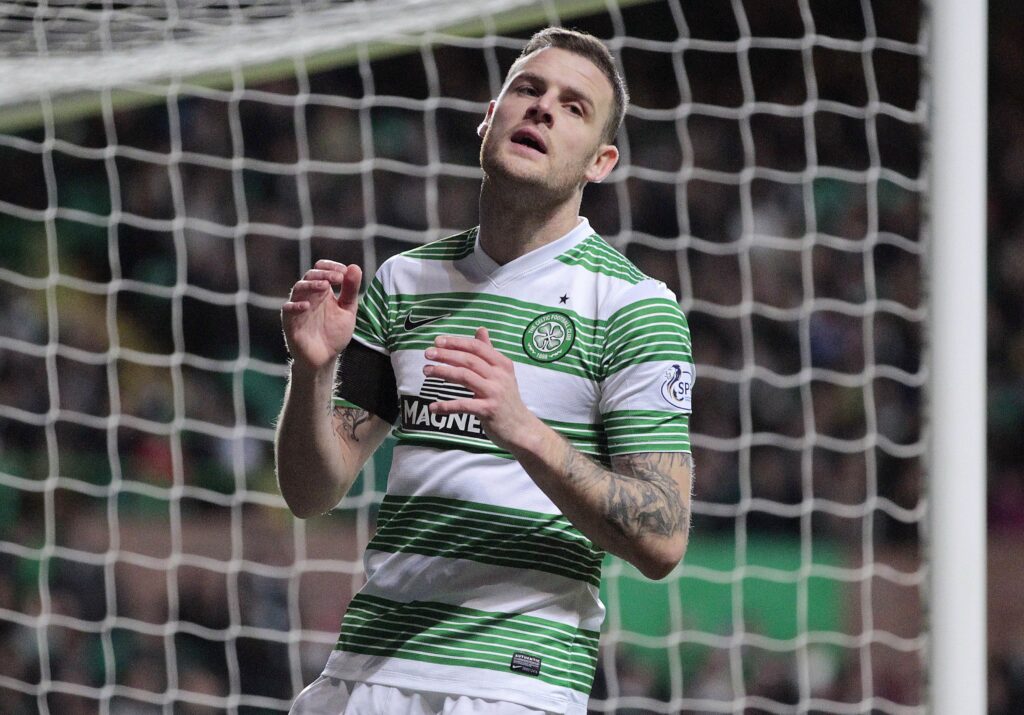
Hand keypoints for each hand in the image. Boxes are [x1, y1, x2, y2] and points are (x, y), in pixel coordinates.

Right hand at [282, 260, 361, 371]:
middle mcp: (308, 295)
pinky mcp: (290, 321)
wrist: (324, 358)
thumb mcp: (347, 310)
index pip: (321, 269)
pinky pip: (288, 309)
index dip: (331, 267)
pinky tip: (307, 306)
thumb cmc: (334, 333)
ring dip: (311, 285)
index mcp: (322, 291)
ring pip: (298, 288)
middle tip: (338, 278)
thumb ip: (350, 290)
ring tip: (325, 286)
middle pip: (310, 275)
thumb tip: (355, 267)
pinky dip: (296, 306)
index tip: (344, 273)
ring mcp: (298, 307)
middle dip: (324, 274)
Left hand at [423, 327, 540, 452]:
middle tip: (427, 354)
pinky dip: (446, 406)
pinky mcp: (488, 410)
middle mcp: (499, 376)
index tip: (437, 341)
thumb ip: (489, 352)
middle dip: (446, 355)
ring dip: (443, 372)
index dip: (456, 342)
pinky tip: (433, 407)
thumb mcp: (502, 373)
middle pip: (469, 360)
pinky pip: (463, 405)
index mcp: (502, 364)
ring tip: (426, 371)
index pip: (476, 347)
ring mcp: (494, 393)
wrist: (521, 428)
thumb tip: (481, 330)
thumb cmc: (507, 399)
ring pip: (465, 377)